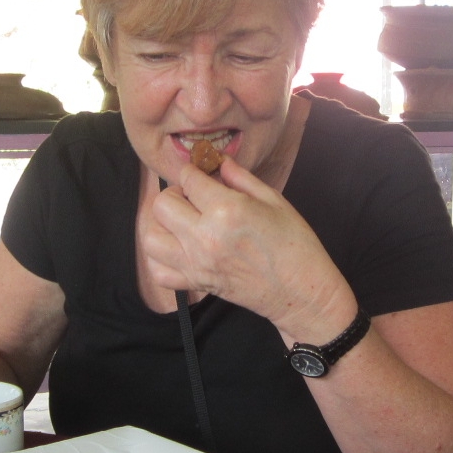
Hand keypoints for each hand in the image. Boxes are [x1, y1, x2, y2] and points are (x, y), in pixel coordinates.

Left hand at [143, 158, 354, 343]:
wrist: (301, 291)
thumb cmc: (295, 244)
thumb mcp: (273, 200)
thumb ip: (240, 177)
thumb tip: (218, 161)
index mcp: (227, 210)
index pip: (188, 179)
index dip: (194, 171)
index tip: (201, 173)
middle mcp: (205, 237)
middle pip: (162, 205)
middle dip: (175, 194)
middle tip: (193, 197)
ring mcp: (196, 263)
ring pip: (151, 238)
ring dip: (162, 225)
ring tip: (182, 222)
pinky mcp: (196, 283)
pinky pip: (158, 271)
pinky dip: (162, 259)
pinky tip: (179, 249)